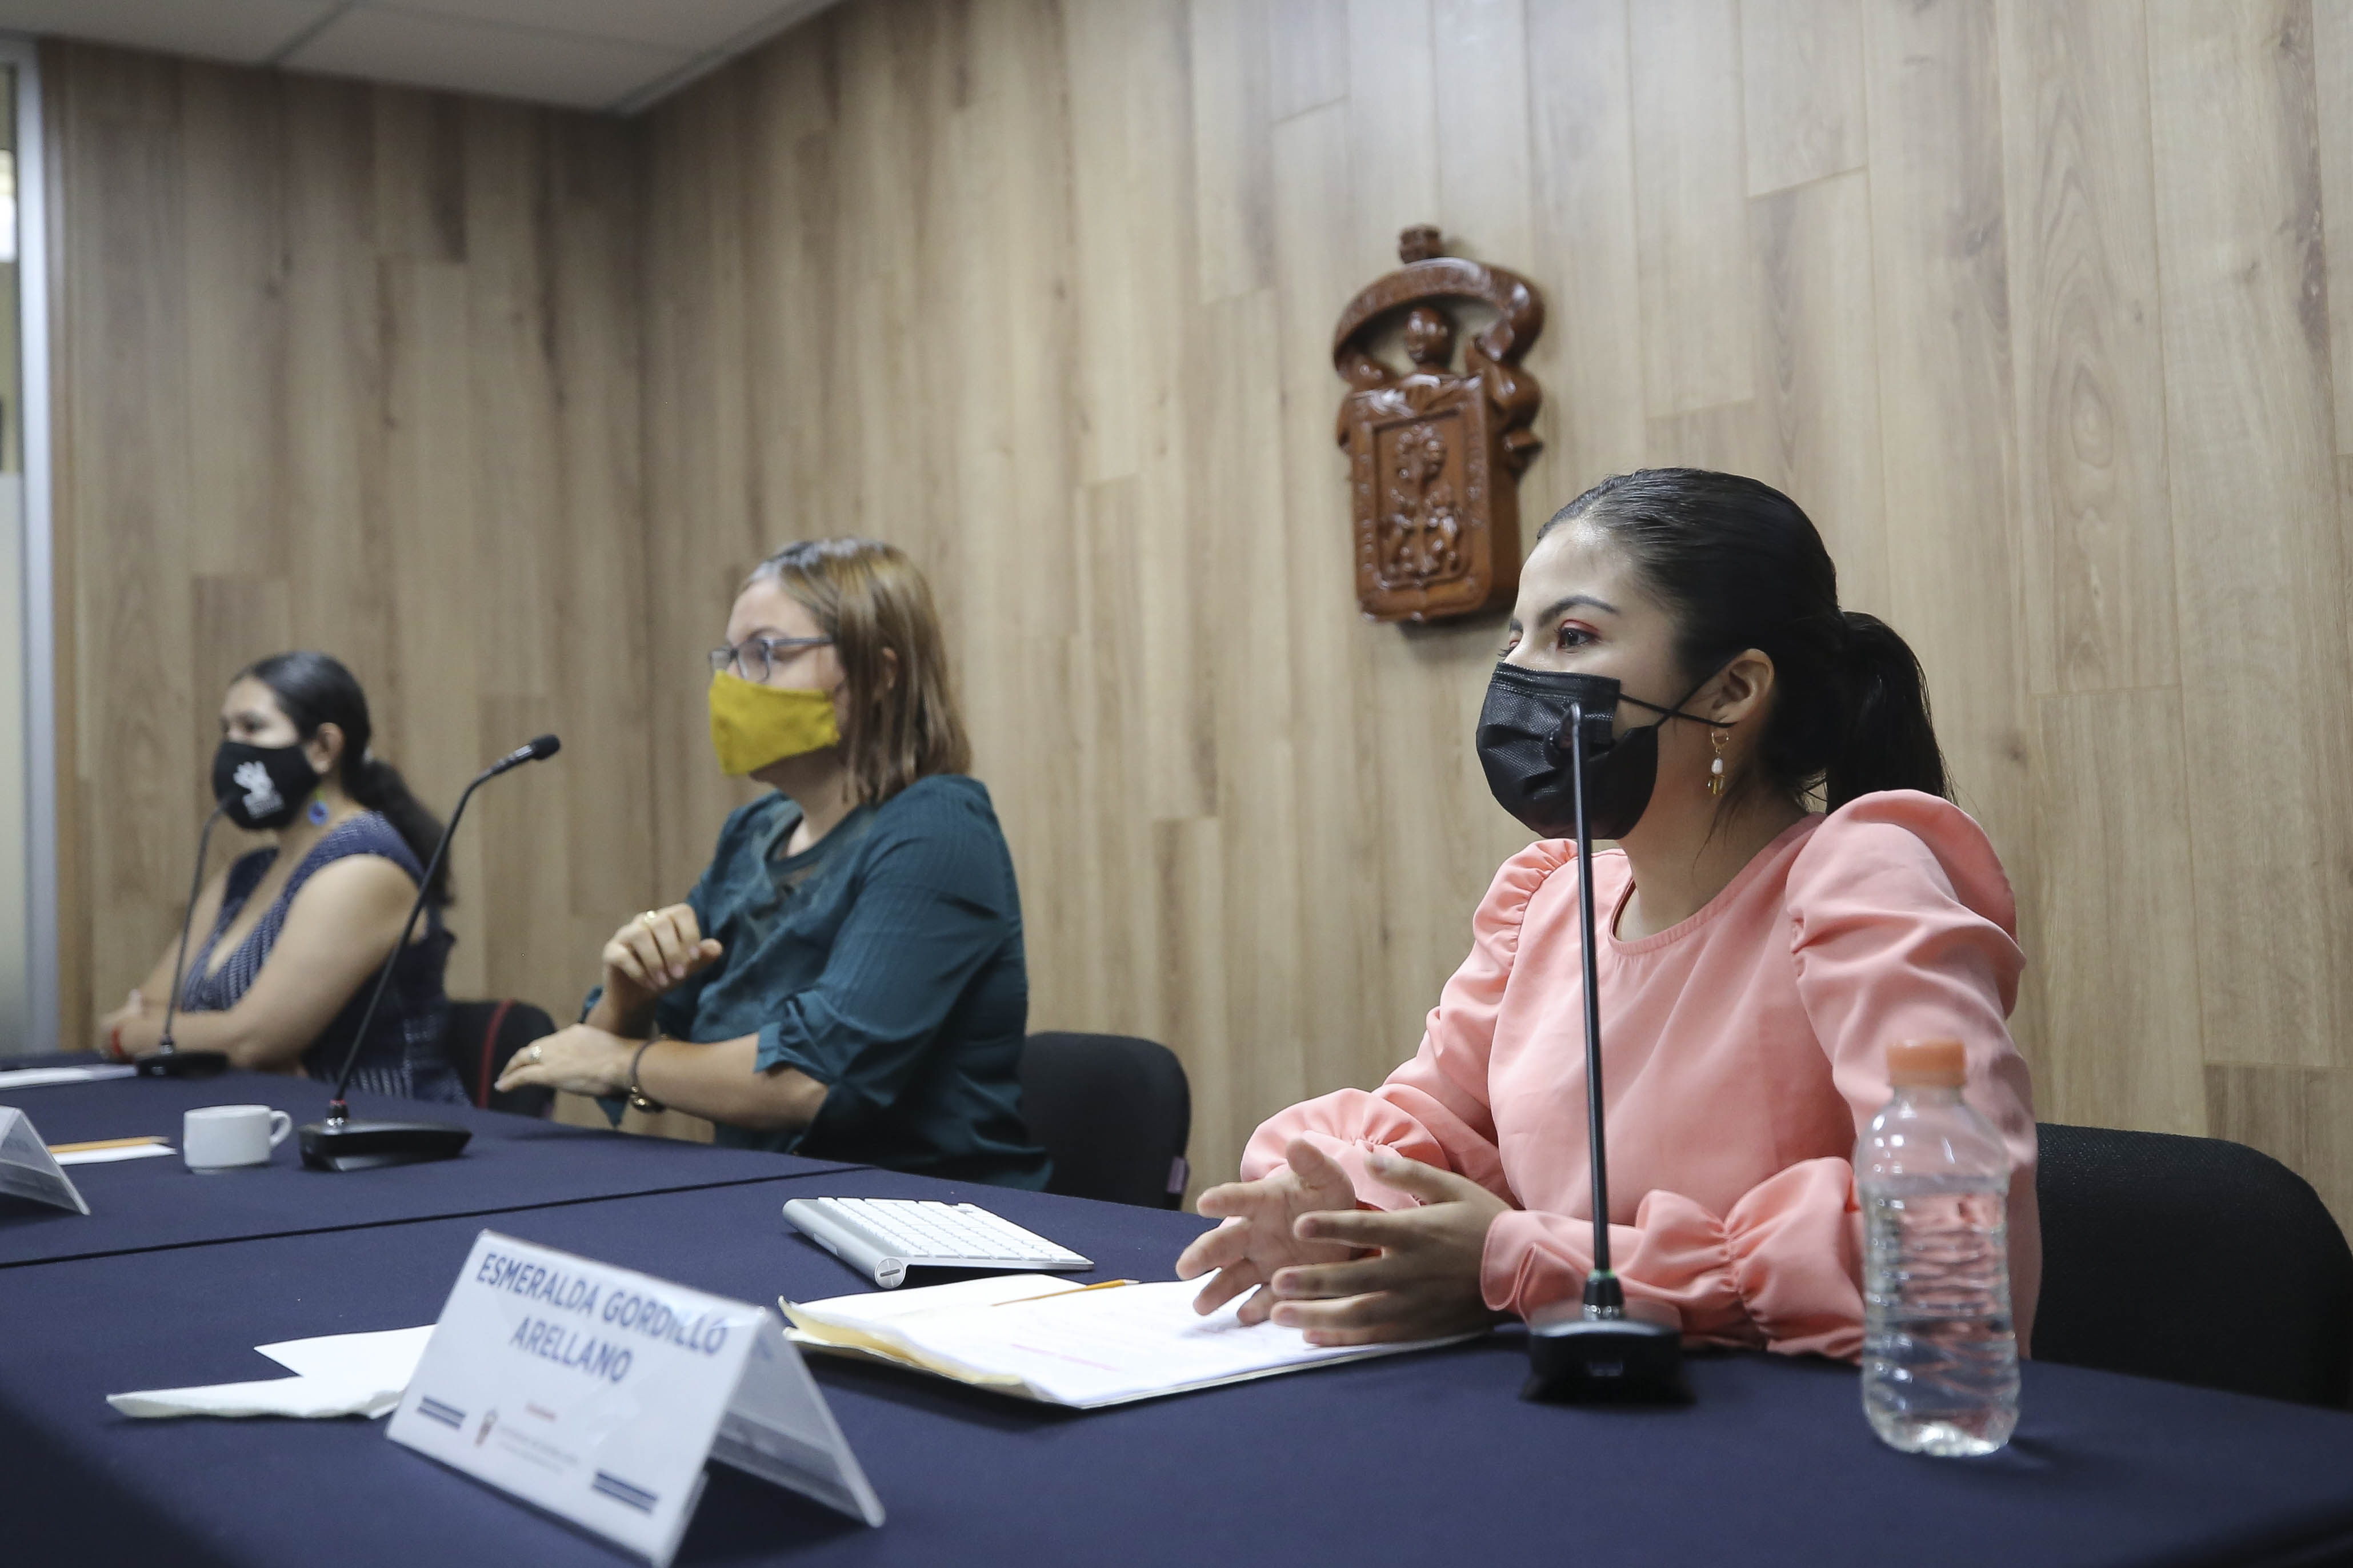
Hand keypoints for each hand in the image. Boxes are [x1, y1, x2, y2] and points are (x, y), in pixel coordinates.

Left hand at [96, 989, 144, 1054]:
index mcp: (105, 1021)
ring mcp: (104, 1045)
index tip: (125, 1023)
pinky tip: (127, 1052)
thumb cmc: (130, 1021)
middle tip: (125, 1035)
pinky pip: (115, 1053)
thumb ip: (133, 1000)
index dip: (118, 1022)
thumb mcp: (134, 1008)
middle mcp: (101, 1033)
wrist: (128, 1039)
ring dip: (116, 1044)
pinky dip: (119, 1053)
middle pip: (108, 1033)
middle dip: (115, 1034)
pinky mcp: (110, 1055)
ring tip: (127, 1045)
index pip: (109, 1021)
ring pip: (110, 1044)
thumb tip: (135, 991)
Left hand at [493, 1024, 635, 1097]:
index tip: (540, 1058)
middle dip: (523, 1057)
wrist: (623, 1062)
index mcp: (576, 1033)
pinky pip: (522, 1076)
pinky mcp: (547, 1072)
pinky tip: (501, 1086)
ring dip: (512, 1068)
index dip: (544, 1050)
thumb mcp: (608, 1049)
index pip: (554, 1041)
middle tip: (513, 1067)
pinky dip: (509, 1080)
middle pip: (535, 1047)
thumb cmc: (625, 1060)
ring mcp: (553, 1055)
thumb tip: (599, 1065)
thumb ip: (597, 1054)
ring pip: (524, 1058)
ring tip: (505, 1077)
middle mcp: (560, 1040)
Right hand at [601, 905, 722, 1008]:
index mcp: (668, 920)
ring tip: (663, 981)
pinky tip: (649, 984)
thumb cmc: (666, 976)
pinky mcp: (610, 951)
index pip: (681, 912)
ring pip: (640, 934)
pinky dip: (638, 971)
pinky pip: (622, 955)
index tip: (695, 958)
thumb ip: (701, 958)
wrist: (638, 996)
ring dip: (655, 960)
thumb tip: (717, 947)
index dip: (690, 933)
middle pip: (661, 923)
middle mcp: (645, 922)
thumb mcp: (687, 968)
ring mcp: (625, 935)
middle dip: (673, 951)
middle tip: (679, 975)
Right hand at [1176, 1139, 1362, 1324]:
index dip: (1221, 1200)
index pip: (1237, 1199)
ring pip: (1234, 1277)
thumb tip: (1297, 1143)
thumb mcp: (1325, 1177)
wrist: (1343, 1228)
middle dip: (1202, 1255)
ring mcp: (1265, 1263)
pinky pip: (1266, 1299)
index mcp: (1262, 1202)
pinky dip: (1257, 1308)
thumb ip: (1312, 1163)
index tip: (1204, 1203)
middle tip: (1184, 1268)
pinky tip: (1245, 1316)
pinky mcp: (1281, 1287)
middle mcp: (1255, 1234)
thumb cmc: (1326, 1195)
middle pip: (1223, 1244)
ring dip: (1217, 1290)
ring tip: (1200, 1306)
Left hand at [1260, 1147, 1508, 1346]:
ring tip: (1278, 1314)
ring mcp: (1413, 1303)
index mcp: (1416, 1233)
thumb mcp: (1452, 1188)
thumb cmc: (1484, 1223)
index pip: (1367, 1230)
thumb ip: (1410, 1174)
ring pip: (1358, 1313)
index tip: (1299, 1225)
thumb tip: (1368, 1158)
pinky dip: (1343, 1337)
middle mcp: (1410, 1271)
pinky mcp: (1419, 1326)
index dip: (1332, 1228)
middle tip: (1275, 1281)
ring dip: (1317, 1314)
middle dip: (1313, 1282)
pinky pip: (1375, 1335)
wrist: (1524, 1270)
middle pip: (1354, 1279)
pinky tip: (1312, 1336)